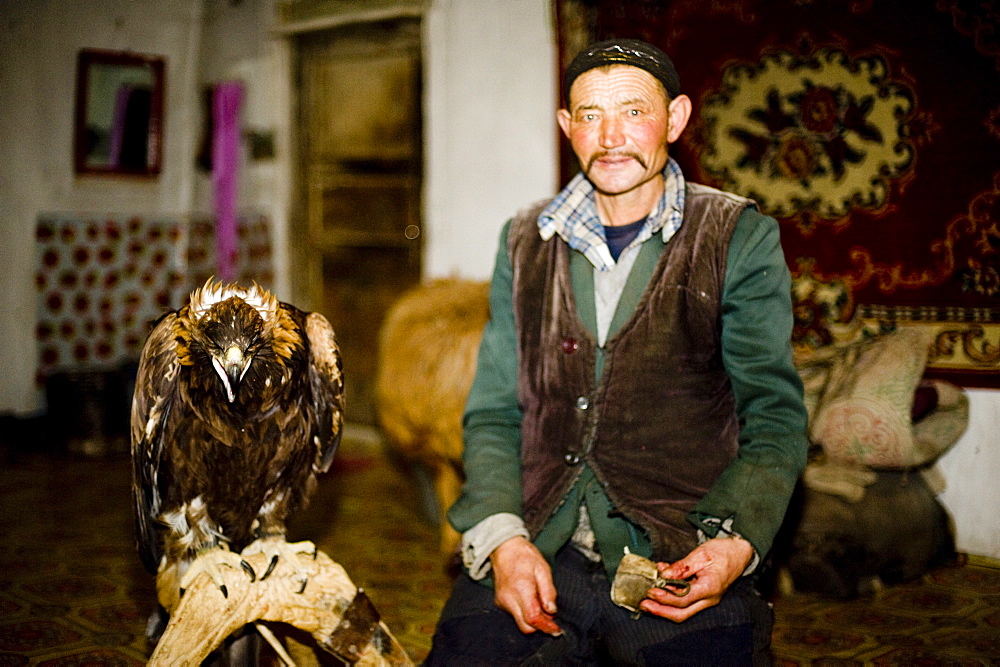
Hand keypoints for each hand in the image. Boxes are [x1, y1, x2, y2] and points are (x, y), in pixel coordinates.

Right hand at [490, 536, 561, 635]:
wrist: (504, 548)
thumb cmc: (525, 556)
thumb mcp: (543, 569)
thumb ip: (548, 591)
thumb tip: (552, 611)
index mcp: (521, 588)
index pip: (533, 618)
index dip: (546, 627)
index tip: (557, 629)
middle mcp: (509, 598)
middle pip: (525, 626)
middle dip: (540, 626)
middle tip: (551, 618)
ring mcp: (502, 601)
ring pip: (520, 622)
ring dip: (533, 619)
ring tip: (540, 603)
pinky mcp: (500, 602)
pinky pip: (515, 615)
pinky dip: (525, 613)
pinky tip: (530, 600)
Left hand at [639, 537, 753, 621]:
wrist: (740, 552)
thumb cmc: (723, 552)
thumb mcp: (701, 554)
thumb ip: (682, 566)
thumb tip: (664, 574)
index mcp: (710, 588)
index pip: (683, 600)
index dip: (664, 597)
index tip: (650, 591)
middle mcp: (708, 599)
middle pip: (682, 613)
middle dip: (661, 611)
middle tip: (644, 604)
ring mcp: (706, 599)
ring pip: (682, 611)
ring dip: (663, 607)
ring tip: (647, 600)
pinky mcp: (702, 595)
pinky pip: (685, 601)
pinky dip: (671, 596)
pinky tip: (660, 586)